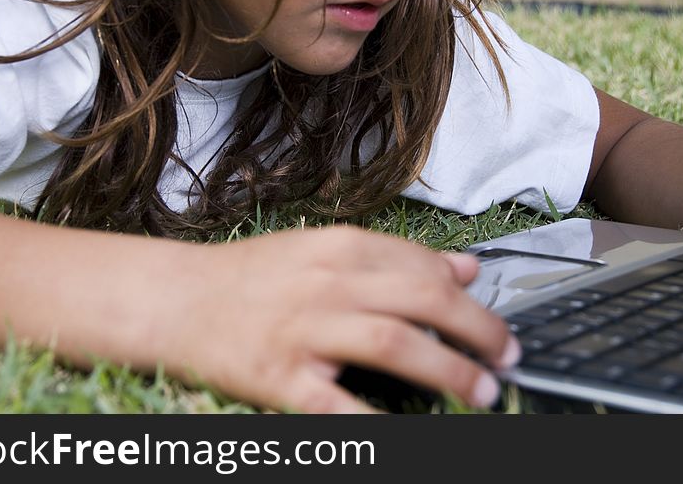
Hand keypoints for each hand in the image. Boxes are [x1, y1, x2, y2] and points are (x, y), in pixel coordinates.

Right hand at [148, 226, 519, 412]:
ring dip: (449, 370)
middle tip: (507, 355)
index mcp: (339, 247)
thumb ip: (394, 258)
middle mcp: (326, 283)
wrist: (174, 300)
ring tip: (482, 391)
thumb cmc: (249, 276)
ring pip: (394, 343)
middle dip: (477, 329)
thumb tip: (463, 265)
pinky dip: (378, 423)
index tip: (495, 321)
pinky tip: (412, 434)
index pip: (423, 266)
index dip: (471, 296)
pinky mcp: (279, 377)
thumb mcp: (323, 250)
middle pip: (422, 299)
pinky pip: (338, 406)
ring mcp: (303, 330)